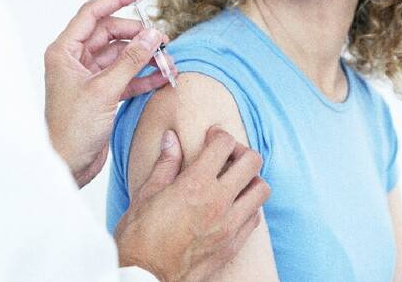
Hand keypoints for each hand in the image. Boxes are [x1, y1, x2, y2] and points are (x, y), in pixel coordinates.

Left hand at [44, 0, 175, 186]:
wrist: (66, 166)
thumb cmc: (71, 131)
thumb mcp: (104, 91)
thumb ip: (130, 61)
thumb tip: (151, 36)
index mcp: (65, 51)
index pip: (93, 13)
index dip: (119, 0)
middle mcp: (76, 60)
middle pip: (113, 34)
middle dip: (140, 36)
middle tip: (162, 42)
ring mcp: (90, 77)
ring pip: (122, 55)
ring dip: (145, 57)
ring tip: (168, 62)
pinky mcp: (102, 94)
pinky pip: (127, 76)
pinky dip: (144, 76)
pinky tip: (163, 77)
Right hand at [115, 127, 270, 281]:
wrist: (145, 279)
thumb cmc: (139, 240)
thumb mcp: (146, 195)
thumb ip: (165, 164)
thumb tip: (171, 139)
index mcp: (195, 184)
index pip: (225, 144)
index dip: (219, 135)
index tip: (212, 138)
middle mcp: (218, 201)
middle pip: (252, 162)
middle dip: (242, 152)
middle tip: (228, 156)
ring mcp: (230, 225)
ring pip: (261, 190)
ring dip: (251, 180)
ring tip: (235, 182)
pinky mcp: (233, 245)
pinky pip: (255, 217)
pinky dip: (249, 207)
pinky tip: (234, 207)